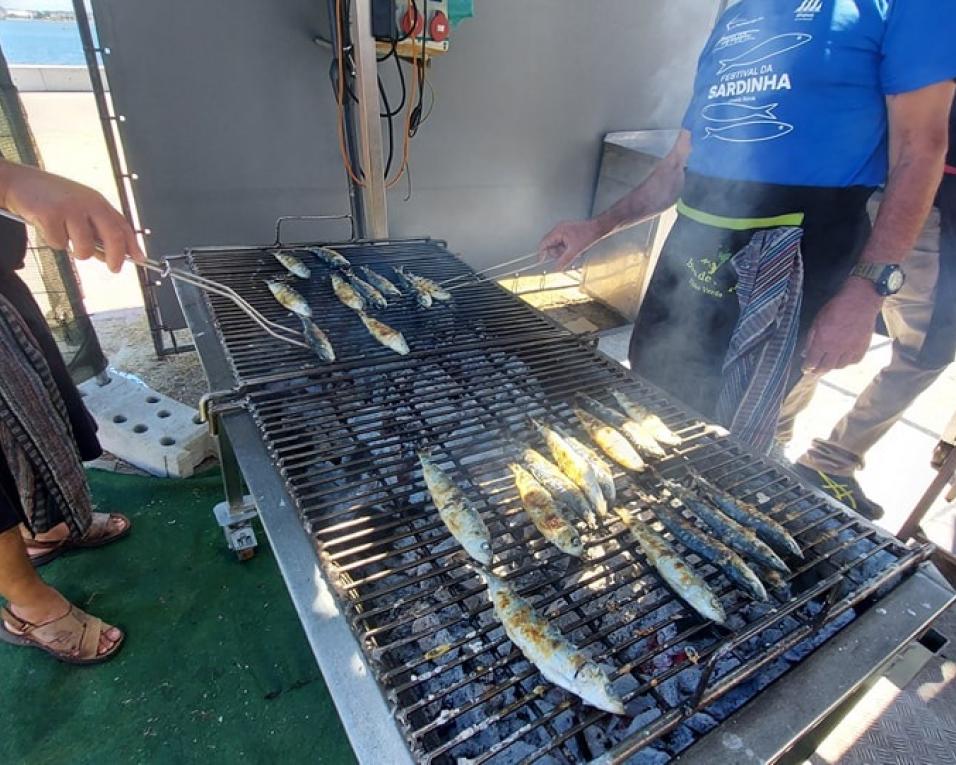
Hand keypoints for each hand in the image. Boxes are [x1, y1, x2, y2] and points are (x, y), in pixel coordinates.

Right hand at [0, 161, 142, 272]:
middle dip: (117, 257)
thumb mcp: (79, 209)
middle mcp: (88, 203)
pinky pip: (59, 244)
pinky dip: (52, 242)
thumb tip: (109, 255)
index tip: (140, 259)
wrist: (18, 182)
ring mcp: (70, 208)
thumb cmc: (50, 197)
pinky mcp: (51, 215)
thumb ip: (95, 229)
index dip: (133, 245)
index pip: (123, 225)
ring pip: (85, 247)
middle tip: (114, 268)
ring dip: (78, 252)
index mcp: (97, 201)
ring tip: (66, 238)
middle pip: (114, 236)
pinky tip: (46, 226)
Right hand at [537, 218, 602, 269]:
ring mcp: (563, 230)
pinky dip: (567, 249)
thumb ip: (564, 260)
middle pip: (550, 246)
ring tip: (574, 251)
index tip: (541, 261)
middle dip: (558, 253)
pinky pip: (563, 244)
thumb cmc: (588, 234)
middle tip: (567, 254)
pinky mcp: (568, 233)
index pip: (544, 243)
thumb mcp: (575, 251)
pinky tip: (575, 248)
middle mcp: (559, 229)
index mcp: (558, 231)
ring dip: (563, 251)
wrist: (598, 228)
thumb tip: (556, 268)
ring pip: (557, 246)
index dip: (542, 253)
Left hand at [802, 278, 882, 373]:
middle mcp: (836, 349)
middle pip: (825, 367)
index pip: (812, 362)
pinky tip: (843, 359)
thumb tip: (805, 352)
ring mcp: (850, 350)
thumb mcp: (817, 321)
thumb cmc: (837, 308)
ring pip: (839, 366)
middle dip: (817, 372)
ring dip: (832, 367)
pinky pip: (853, 361)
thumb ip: (811, 339)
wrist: (860, 302)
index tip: (805, 369)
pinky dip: (847, 362)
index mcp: (822, 342)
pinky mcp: (862, 348)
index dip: (807, 367)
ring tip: (828, 366)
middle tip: (814, 374)